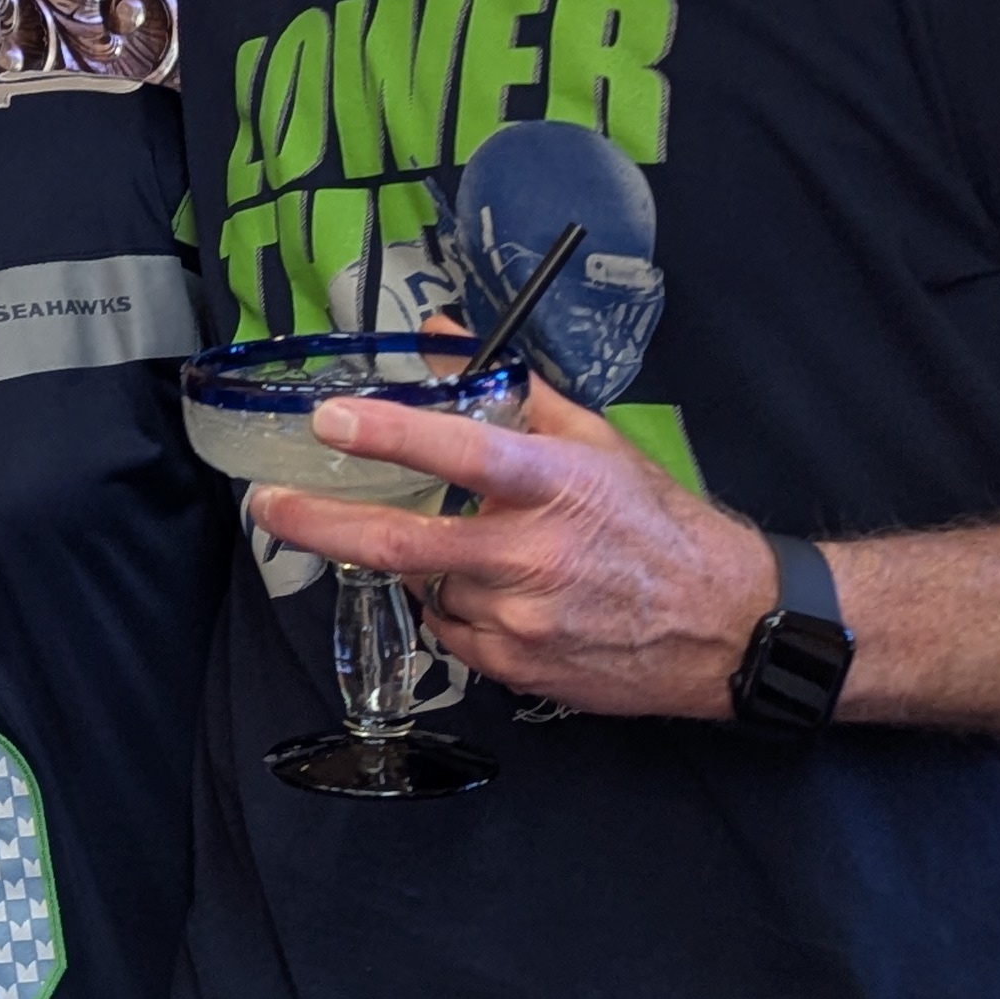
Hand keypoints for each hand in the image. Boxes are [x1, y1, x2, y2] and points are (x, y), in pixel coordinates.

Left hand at [257, 379, 780, 722]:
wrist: (732, 627)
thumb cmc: (658, 523)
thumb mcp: (597, 441)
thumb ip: (512, 387)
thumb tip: (436, 330)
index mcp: (555, 484)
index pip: (461, 450)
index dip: (389, 433)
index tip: (328, 419)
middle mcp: (532, 554)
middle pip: (400, 542)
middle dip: (318, 522)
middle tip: (267, 504)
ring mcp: (521, 619)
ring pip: (425, 585)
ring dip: (423, 565)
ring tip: (468, 548)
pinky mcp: (519, 668)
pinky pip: (450, 632)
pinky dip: (451, 607)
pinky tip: (495, 592)